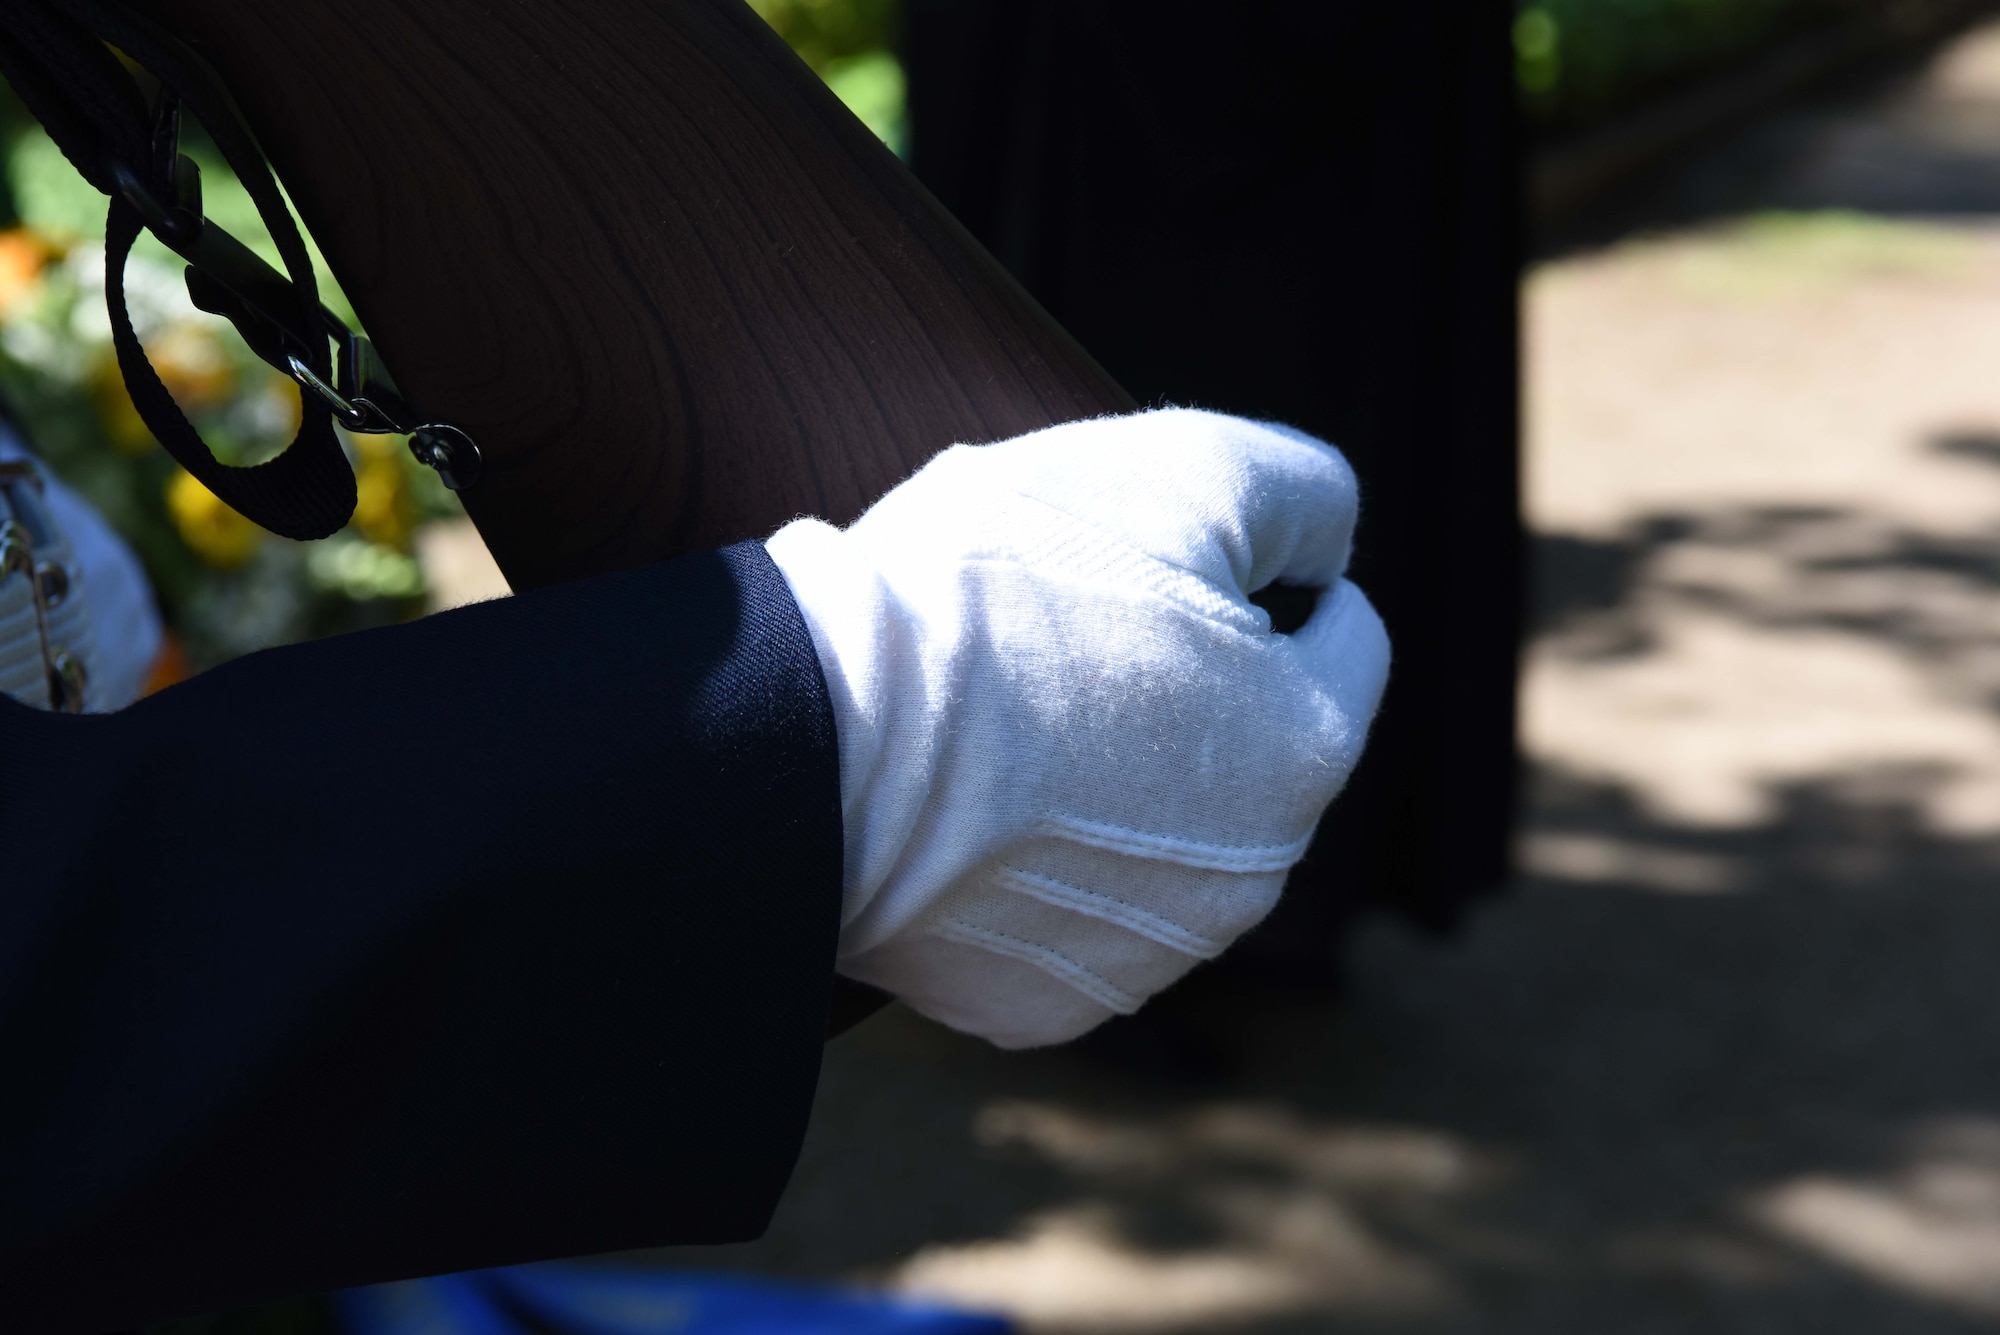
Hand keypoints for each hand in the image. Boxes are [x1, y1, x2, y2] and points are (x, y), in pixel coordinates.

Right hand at [767, 409, 1389, 1046]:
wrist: (816, 735)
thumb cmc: (996, 586)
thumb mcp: (1183, 467)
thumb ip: (1303, 493)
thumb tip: (1324, 554)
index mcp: (1305, 748)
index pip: (1345, 641)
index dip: (1262, 579)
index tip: (1168, 561)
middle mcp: (1251, 881)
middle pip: (1247, 751)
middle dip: (1186, 691)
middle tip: (1064, 635)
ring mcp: (1145, 957)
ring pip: (1161, 841)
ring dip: (1113, 783)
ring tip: (1004, 722)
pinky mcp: (1043, 1004)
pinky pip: (1065, 915)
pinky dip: (1032, 868)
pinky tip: (967, 812)